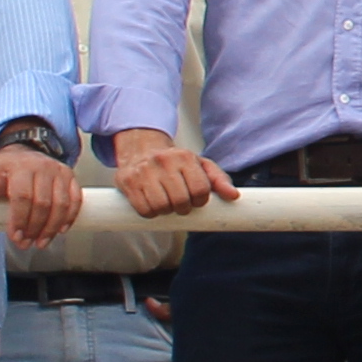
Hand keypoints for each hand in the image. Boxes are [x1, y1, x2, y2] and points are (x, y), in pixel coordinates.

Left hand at [0, 145, 80, 246]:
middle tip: (26, 244)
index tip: (15, 237)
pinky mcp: (70, 176)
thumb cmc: (3, 170)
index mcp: (20, 167)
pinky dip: (69, 218)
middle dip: (34, 228)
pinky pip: (75, 200)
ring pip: (61, 204)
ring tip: (41, 242)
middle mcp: (42, 167)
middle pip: (43, 203)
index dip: (19, 220)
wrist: (23, 153)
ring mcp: (59, 171)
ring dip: (52, 228)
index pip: (22, 197)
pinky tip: (60, 230)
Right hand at [109, 131, 236, 220]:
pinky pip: (144, 210)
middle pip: (181, 201)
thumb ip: (219, 180)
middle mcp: (163, 161)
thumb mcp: (200, 165)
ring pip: (161, 207)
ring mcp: (144, 171)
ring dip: (166, 211)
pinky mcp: (128, 182)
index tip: (196, 199)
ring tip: (166, 203)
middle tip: (180, 203)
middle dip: (183, 208)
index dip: (200, 200)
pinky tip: (152, 204)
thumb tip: (233, 196)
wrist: (141, 148)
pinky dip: (150, 213)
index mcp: (185, 157)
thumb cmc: (175, 162)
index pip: (200, 189)